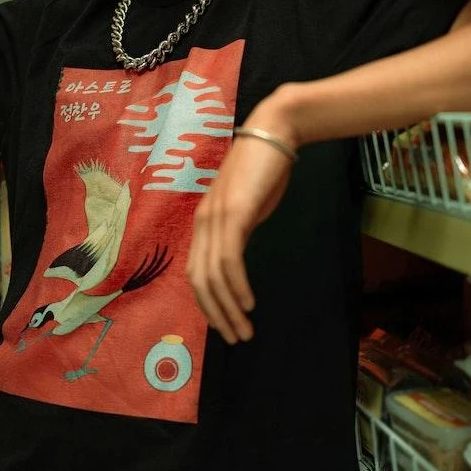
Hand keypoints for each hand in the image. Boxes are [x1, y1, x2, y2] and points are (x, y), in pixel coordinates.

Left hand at [187, 93, 298, 344]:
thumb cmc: (265, 170)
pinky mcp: (234, 213)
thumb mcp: (248, 207)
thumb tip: (239, 262)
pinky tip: (248, 302)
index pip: (196, 273)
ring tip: (244, 330)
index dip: (207, 304)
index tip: (225, 325)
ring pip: (212, 276)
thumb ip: (239, 232)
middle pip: (198, 281)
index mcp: (204, 222)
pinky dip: (237, 285)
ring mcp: (216, 217)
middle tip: (235, 338)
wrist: (274, 133)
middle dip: (216, 315)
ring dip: (228, 308)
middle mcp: (203, 222)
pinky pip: (229, 259)